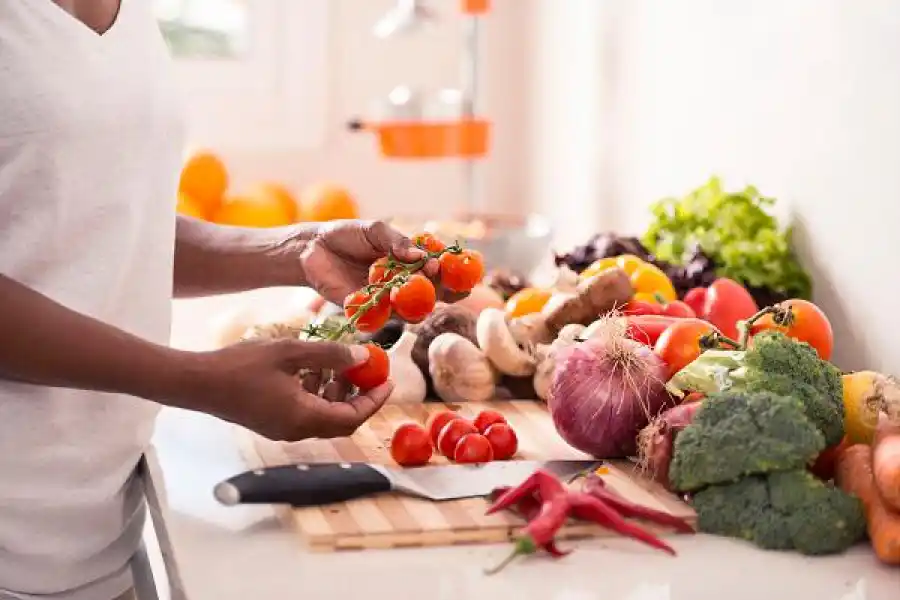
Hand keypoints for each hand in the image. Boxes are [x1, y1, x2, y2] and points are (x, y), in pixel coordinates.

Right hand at [189, 339, 392, 440]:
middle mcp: (296, 430)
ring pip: (323, 414)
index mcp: (305, 418)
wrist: (198, 383)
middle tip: (367, 369)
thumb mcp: (291, 352)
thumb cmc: (242, 366)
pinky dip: (315, 391)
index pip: (352, 417)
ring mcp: (283, 428)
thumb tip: (362, 356)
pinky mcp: (271, 421)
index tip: (388, 380)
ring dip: (336, 390)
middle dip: (358, 394)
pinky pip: (305, 410)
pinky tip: (310, 366)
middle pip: (340, 419)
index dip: (374, 400)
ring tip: (338, 361)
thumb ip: (329, 355)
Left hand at [297, 219, 463, 304]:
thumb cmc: (348, 236)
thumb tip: (422, 257)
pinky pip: (382, 318)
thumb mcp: (375, 231)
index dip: (453, 274)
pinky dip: (386, 311)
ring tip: (414, 287)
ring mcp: (387, 301)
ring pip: (412, 311)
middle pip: (433, 296)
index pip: (439, 271)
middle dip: (443, 292)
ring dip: (416, 303)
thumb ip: (397, 242)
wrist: (313, 248)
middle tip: (443, 282)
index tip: (463, 271)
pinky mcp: (367, 312)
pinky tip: (386, 299)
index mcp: (411, 263)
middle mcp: (403, 285)